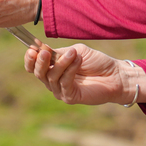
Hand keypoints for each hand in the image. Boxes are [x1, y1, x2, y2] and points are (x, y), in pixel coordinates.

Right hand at [24, 42, 145, 106]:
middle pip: (39, 73)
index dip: (30, 59)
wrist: (115, 75)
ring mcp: (61, 91)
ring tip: (73, 53)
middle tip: (44, 51)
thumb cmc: (96, 62)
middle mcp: (54, 81)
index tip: (31, 48)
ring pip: (52, 77)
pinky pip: (64, 83)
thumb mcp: (76, 51)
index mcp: (53, 68)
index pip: (34, 66)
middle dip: (40, 62)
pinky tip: (77, 60)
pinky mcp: (70, 97)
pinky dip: (70, 70)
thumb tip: (42, 50)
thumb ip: (60, 52)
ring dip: (62, 63)